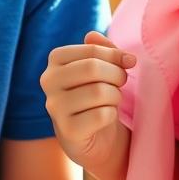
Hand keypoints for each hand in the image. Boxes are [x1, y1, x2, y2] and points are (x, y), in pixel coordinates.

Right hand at [40, 31, 134, 168]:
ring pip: (99, 92)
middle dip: (117, 75)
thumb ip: (104, 49)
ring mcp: (55, 106)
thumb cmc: (98, 94)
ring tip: (112, 100)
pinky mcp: (66, 130)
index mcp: (56, 59)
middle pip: (93, 68)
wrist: (95, 136)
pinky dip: (111, 114)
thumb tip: (104, 42)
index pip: (91, 50)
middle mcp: (49, 80)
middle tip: (122, 82)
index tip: (129, 62)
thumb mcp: (102, 67)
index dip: (116, 55)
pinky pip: (101, 115)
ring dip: (115, 96)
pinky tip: (105, 117)